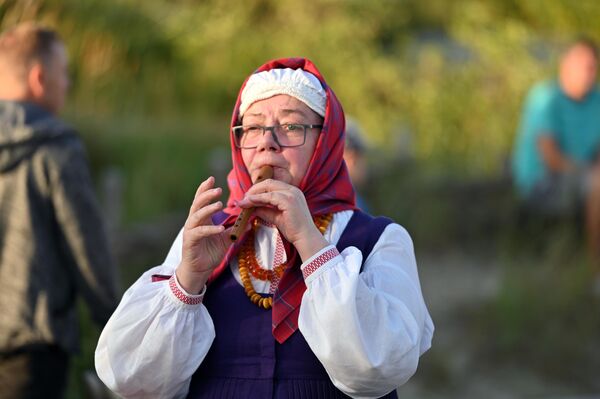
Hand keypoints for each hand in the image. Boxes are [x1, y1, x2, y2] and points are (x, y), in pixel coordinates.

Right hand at [176, 176, 231, 293]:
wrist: (200, 270)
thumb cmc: (210, 253)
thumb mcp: (225, 239)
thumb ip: (235, 230)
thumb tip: (250, 222)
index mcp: (201, 219)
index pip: (201, 200)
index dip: (205, 189)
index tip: (211, 178)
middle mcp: (194, 222)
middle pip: (197, 204)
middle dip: (206, 195)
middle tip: (218, 189)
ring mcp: (190, 231)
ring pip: (196, 216)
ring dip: (207, 209)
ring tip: (218, 204)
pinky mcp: (190, 241)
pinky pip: (199, 232)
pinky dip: (209, 229)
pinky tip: (219, 228)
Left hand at [237, 179, 328, 260]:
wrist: (305, 238)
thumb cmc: (293, 229)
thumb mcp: (276, 217)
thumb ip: (265, 210)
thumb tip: (251, 206)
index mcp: (291, 192)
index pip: (271, 185)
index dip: (257, 189)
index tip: (247, 197)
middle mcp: (293, 190)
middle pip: (268, 183)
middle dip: (253, 189)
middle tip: (243, 199)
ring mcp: (292, 194)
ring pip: (267, 187)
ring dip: (253, 194)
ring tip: (243, 202)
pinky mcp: (289, 200)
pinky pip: (269, 196)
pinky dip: (258, 198)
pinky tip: (250, 203)